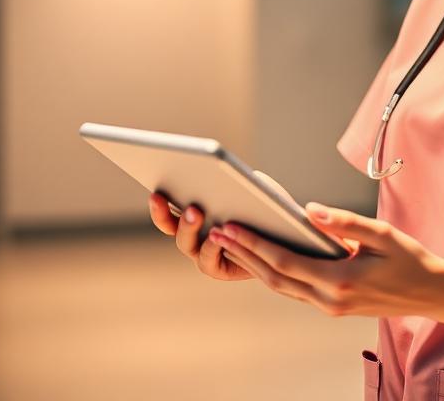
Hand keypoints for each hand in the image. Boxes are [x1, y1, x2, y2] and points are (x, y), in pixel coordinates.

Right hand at [147, 170, 298, 282]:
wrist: (288, 237)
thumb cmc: (268, 206)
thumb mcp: (255, 186)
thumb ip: (239, 179)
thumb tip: (223, 174)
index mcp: (195, 213)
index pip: (168, 208)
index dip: (159, 202)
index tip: (155, 189)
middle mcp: (193, 235)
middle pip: (170, 226)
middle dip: (164, 212)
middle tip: (167, 195)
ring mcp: (203, 253)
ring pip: (185, 243)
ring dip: (188, 226)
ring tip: (196, 210)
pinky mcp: (218, 269)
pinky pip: (208, 260)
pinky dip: (212, 246)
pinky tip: (217, 233)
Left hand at [208, 202, 443, 318]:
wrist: (432, 294)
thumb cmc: (410, 260)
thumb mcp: (382, 234)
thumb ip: (344, 222)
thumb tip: (310, 210)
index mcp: (340, 281)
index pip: (285, 261)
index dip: (255, 244)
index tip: (232, 227)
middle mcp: (330, 300)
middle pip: (275, 278)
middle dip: (244, 254)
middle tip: (218, 233)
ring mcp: (330, 307)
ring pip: (282, 287)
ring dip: (255, 265)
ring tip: (233, 243)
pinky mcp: (333, 306)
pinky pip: (295, 290)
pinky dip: (274, 273)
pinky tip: (263, 257)